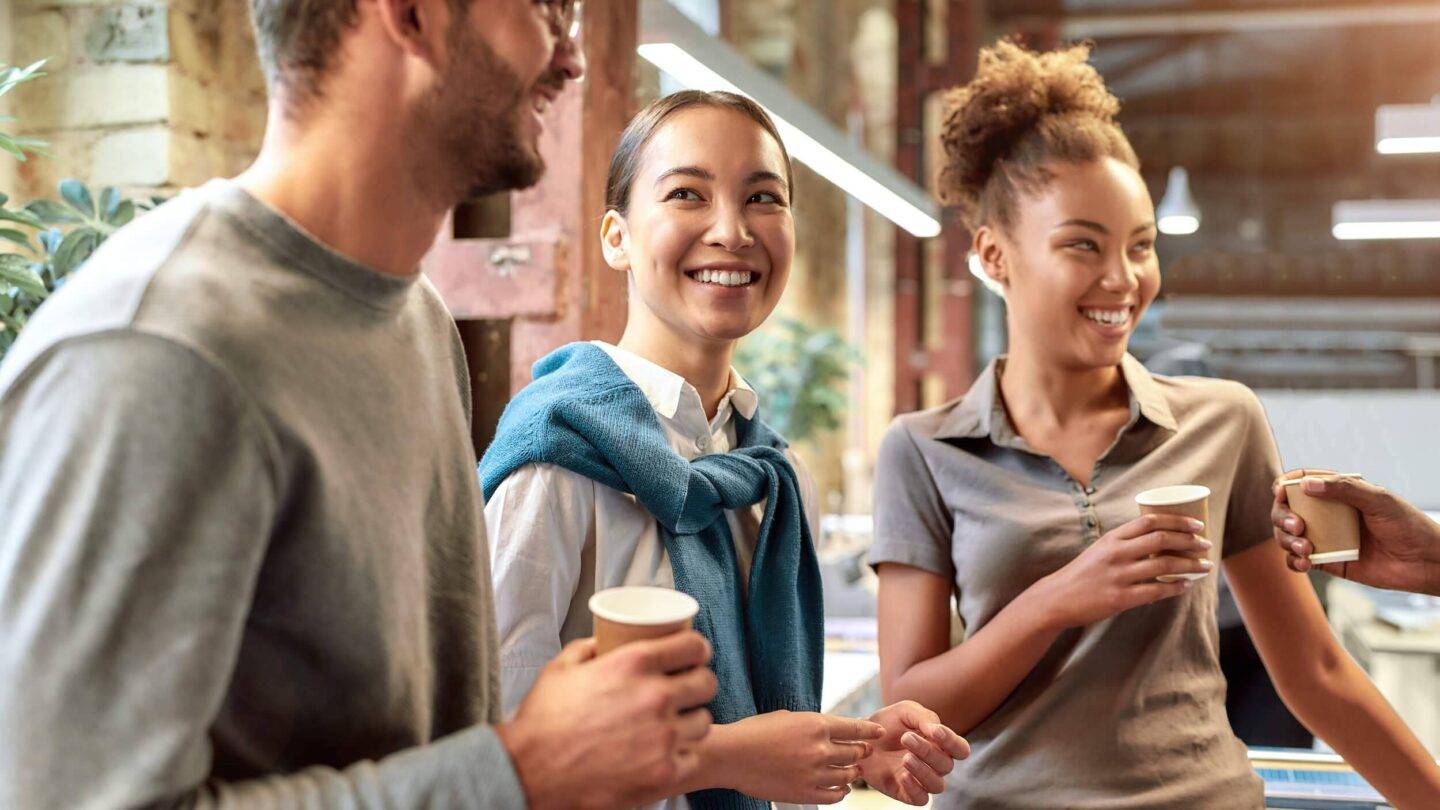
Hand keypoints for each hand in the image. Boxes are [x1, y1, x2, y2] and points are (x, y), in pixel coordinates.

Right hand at [497, 633, 717, 809]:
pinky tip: (665, 754)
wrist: (529, 772)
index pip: (694, 646)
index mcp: (634, 663)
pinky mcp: (663, 772)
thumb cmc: (542, 720)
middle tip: (685, 693)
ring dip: (691, 722)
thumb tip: (605, 640)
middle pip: (707, 683)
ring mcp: (663, 736)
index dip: (698, 650)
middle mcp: (655, 696)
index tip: (694, 657)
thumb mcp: (562, 668)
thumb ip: (589, 647)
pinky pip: (692, 757)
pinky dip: (681, 756)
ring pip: (703, 722)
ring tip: (674, 725)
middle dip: (698, 685)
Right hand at [706, 710, 884, 804]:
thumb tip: (833, 731)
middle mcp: (820, 748)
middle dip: (862, 752)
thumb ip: (814, 725)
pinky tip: (841, 789)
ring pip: (848, 775)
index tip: (879, 733)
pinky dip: (841, 792)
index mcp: (816, 724)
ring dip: (853, 772)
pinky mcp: (805, 793)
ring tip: (853, 771)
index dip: (870, 731)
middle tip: (864, 753)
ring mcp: (814, 773)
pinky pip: (835, 796)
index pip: (855, 728)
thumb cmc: (754, 731)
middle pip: (855, 752)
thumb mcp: (787, 717)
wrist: (730, 755)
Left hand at [857, 701, 969, 804]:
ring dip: (923, 771)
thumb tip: (938, 731)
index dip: (952, 742)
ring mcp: (921, 780)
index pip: (960, 749)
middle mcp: (935, 764)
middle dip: (928, 751)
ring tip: (905, 758)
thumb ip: (925, 718)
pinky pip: (920, 799)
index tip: (935, 732)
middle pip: (946, 765)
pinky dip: (915, 789)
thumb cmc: (888, 723)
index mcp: (940, 744)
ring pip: (937, 785)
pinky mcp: (906, 792)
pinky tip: (902, 776)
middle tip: (906, 738)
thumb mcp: (906, 711)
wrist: (861, 737)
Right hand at [1036, 513, 1208, 627]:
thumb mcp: (1100, 550)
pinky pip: (1156, 592)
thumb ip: (1125, 543)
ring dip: (1189, 565)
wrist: (1057, 598)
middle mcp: (1116, 553)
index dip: (1177, 521)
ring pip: (1164, 566)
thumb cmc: (1082, 574)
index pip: (1150, 521)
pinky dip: (1175, 588)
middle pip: (1161, 540)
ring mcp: (1118, 576)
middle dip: (1189, 542)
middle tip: (1205, 545)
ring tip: (1204, 566)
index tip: (1196, 526)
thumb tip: (1158, 538)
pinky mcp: (1120, 598)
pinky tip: (1186, 586)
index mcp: (1112, 538)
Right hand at [1272, 470, 1439, 596]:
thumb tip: (1308, 485)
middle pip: (1286, 510)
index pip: (1302, 484)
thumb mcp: (1380, 500)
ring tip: (1305, 548)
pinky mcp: (1328, 562)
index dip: (1285, 486)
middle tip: (1297, 526)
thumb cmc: (1408, 526)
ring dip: (1286, 541)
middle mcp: (1327, 514)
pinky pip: (1299, 561)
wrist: (1425, 562)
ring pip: (1287, 536)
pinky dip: (1293, 562)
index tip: (1281, 492)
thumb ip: (1345, 489)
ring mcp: (1326, 538)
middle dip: (1282, 517)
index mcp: (1338, 493)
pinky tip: (1304, 563)